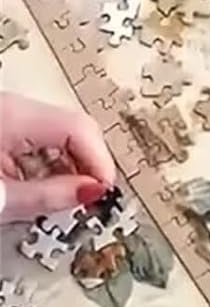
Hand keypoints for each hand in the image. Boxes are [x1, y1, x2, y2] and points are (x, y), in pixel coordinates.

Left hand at [0, 93, 115, 222]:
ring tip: (57, 198)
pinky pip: (38, 140)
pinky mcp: (1, 126)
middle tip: (86, 199)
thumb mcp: (1, 198)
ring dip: (67, 168)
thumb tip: (93, 191)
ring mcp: (6, 113)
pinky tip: (36, 188)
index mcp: (14, 115)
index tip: (103, 193)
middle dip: (87, 166)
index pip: (81, 129)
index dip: (100, 163)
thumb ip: (48, 195)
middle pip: (75, 130)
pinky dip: (47, 164)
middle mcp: (12, 106)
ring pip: (59, 136)